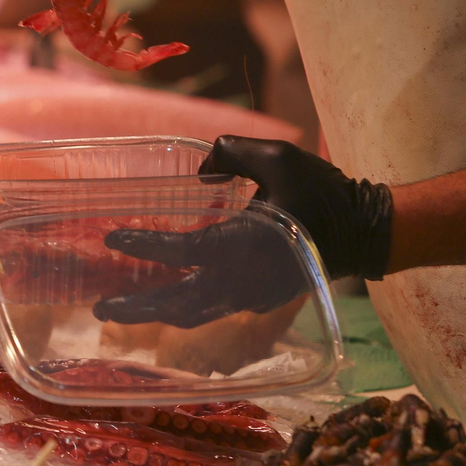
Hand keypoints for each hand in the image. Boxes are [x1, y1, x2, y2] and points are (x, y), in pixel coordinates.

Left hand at [91, 136, 393, 327]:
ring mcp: (252, 296)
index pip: (183, 250)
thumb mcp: (277, 157)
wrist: (364, 232)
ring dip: (157, 313)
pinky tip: (164, 300)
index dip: (144, 246)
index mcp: (244, 245)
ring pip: (195, 314)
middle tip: (101, 307)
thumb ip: (232, 152)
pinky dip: (184, 309)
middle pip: (179, 303)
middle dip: (139, 308)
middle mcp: (243, 279)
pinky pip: (213, 310)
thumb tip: (201, 170)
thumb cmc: (322, 192)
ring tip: (122, 310)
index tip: (111, 238)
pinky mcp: (259, 300)